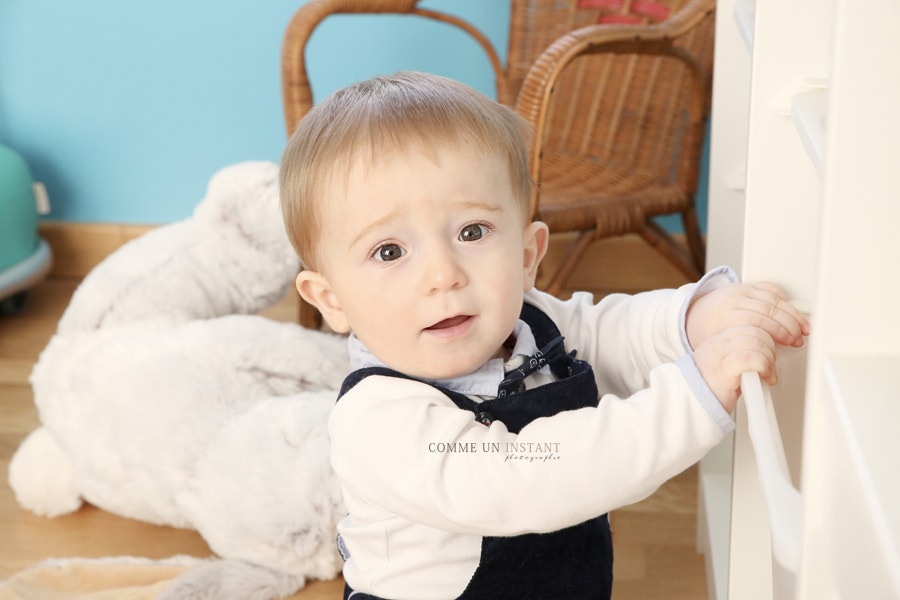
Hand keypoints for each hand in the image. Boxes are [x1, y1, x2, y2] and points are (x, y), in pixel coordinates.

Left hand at [686, 282, 809, 350]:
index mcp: (724, 319)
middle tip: (797, 340)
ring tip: (800, 329)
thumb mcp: (721, 348)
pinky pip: (769, 288)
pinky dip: (783, 300)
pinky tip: (790, 311)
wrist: (695, 314)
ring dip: (792, 315)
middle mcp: (732, 302)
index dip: (778, 334)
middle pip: (768, 311)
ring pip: (772, 300)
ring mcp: (739, 291)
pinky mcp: (746, 285)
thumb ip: (740, 356)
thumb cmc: (709, 334)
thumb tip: (758, 376)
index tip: (789, 345)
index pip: (758, 323)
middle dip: (789, 326)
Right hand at [693, 326, 776, 412]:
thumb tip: (769, 355)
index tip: (770, 355)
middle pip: (754, 331)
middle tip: (770, 367)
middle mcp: (717, 344)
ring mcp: (719, 355)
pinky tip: (764, 377)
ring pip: (755, 342)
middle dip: (770, 348)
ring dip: (768, 359)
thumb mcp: (728, 368)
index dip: (765, 338)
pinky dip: (763, 366)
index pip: (748, 326)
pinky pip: (750, 357)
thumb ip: (744, 356)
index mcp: (718, 341)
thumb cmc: (711, 392)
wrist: (692, 406)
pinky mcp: (723, 369)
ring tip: (767, 373)